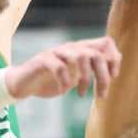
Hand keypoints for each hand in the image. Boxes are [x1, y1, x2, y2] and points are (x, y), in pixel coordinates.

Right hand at [5, 37, 120, 99]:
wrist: (23, 84)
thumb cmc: (52, 80)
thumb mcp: (76, 75)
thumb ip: (92, 69)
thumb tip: (114, 67)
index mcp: (81, 49)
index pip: (106, 42)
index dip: (114, 59)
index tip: (113, 77)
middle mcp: (70, 47)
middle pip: (96, 54)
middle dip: (103, 77)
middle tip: (101, 95)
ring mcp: (56, 52)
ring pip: (80, 57)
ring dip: (86, 80)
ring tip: (83, 94)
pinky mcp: (43, 60)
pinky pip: (59, 67)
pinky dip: (65, 82)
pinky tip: (64, 91)